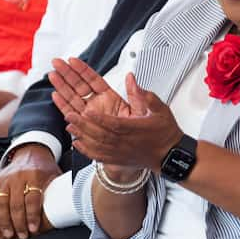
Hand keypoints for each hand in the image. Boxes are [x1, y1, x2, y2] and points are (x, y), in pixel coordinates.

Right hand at [0, 143, 60, 238]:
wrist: (31, 152)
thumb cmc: (45, 169)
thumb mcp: (55, 176)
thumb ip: (58, 190)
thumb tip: (69, 209)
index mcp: (35, 175)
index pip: (32, 199)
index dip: (32, 216)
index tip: (34, 229)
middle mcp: (18, 176)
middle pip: (16, 204)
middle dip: (18, 223)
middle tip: (22, 236)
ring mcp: (5, 178)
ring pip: (1, 203)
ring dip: (4, 221)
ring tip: (9, 234)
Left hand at [49, 58, 181, 169]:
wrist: (170, 156)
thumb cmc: (164, 132)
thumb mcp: (160, 110)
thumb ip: (144, 95)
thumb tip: (131, 79)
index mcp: (133, 129)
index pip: (113, 123)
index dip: (99, 118)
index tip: (87, 111)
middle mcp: (124, 142)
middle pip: (100, 134)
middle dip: (83, 124)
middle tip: (70, 116)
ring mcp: (119, 152)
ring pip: (96, 145)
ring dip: (81, 135)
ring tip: (69, 126)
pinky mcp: (117, 159)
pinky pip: (98, 156)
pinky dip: (86, 150)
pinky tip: (76, 143)